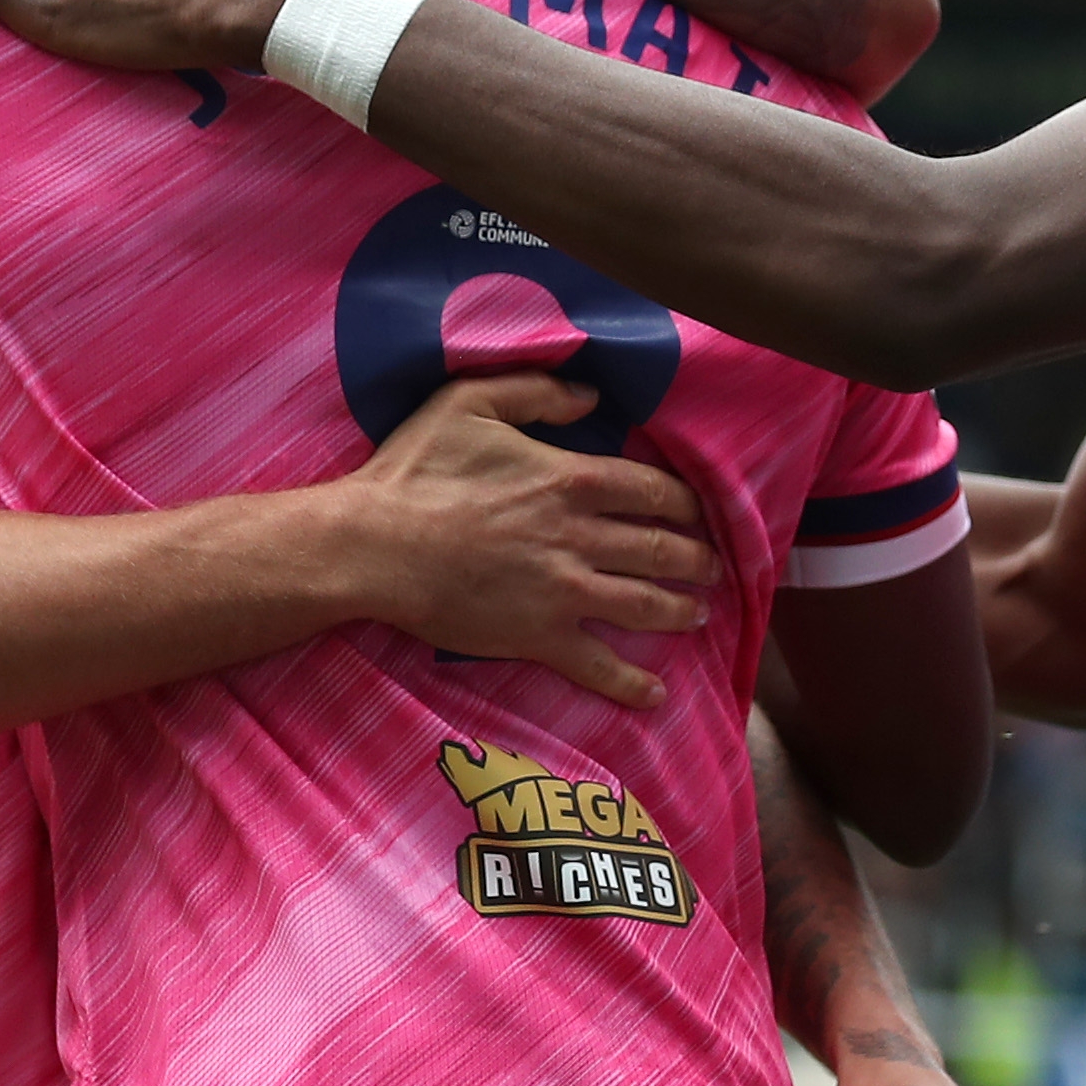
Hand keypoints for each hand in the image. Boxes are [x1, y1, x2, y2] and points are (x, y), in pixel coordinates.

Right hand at [334, 373, 714, 709]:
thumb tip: (591, 395)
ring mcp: (565, 592)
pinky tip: (656, 693)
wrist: (373, 547)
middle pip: (662, 550)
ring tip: (699, 614)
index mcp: (572, 479)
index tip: (697, 512)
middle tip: (712, 567)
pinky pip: (598, 665)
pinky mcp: (539, 637)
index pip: (654, 491)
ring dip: (682, 610)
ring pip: (646, 605)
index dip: (686, 503)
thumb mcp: (469, 402)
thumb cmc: (415, 472)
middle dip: (698, 560)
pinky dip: (632, 682)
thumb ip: (537, 391)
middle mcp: (582, 537)